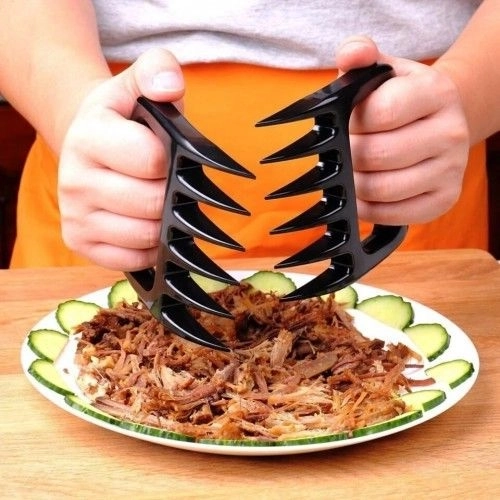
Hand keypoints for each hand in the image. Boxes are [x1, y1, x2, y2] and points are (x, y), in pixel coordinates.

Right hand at [58, 48, 184, 269]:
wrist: (89, 145)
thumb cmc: (124, 121)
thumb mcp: (137, 86)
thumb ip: (158, 72)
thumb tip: (170, 85)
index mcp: (89, 136)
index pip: (152, 159)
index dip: (172, 159)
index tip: (168, 154)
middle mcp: (74, 180)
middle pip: (153, 203)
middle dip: (171, 193)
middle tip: (168, 182)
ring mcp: (74, 215)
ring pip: (146, 235)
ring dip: (164, 223)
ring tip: (159, 202)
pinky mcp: (80, 243)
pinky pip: (133, 259)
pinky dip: (150, 247)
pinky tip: (147, 225)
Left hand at [335, 36, 469, 224]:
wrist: (437, 122)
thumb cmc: (398, 98)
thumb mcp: (381, 70)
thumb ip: (360, 56)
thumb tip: (350, 55)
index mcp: (435, 92)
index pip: (379, 113)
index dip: (351, 122)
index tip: (347, 121)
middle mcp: (451, 132)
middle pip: (376, 156)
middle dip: (348, 155)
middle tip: (343, 151)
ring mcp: (451, 170)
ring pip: (382, 189)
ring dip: (354, 184)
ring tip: (351, 172)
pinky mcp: (444, 200)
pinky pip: (393, 215)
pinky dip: (367, 208)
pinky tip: (363, 194)